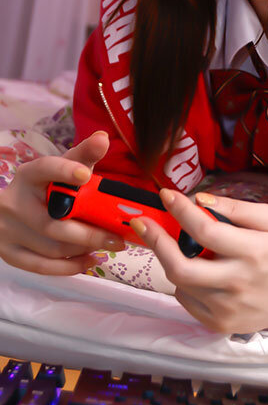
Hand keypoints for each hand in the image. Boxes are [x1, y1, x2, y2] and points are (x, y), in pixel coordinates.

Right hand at [0, 131, 125, 274]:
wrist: (7, 210)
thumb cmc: (43, 187)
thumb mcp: (61, 169)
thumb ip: (83, 155)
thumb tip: (103, 138)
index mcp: (28, 176)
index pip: (45, 169)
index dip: (64, 171)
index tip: (85, 174)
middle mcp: (14, 202)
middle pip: (55, 222)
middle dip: (91, 232)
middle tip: (118, 236)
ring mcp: (8, 230)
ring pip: (53, 247)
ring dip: (85, 249)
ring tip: (110, 245)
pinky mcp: (9, 253)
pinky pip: (42, 266)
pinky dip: (70, 266)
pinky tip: (91, 260)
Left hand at [131, 189, 267, 333]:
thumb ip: (237, 208)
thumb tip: (201, 201)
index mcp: (255, 252)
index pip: (207, 231)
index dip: (181, 211)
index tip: (166, 194)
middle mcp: (238, 283)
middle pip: (181, 267)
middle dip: (156, 241)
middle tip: (142, 223)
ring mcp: (227, 308)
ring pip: (179, 282)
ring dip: (171, 259)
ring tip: (178, 246)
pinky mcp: (218, 324)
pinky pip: (185, 299)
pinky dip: (183, 281)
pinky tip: (197, 271)